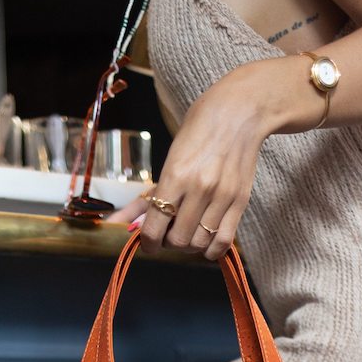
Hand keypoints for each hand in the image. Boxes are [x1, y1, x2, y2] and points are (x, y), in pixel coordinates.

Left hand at [115, 66, 270, 261]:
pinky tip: (206, 239)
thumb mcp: (169, 158)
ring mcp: (222, 197)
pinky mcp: (240, 202)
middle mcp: (199, 189)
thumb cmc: (199, 130)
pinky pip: (223, 242)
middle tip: (169, 231)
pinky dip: (211, 249)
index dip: (148, 243)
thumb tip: (121, 221)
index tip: (149, 243)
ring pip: (199, 244)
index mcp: (176, 175)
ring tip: (188, 231)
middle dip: (168, 243)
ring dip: (189, 245)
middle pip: (177, 241)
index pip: (154, 228)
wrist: (239, 112)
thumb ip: (149, 195)